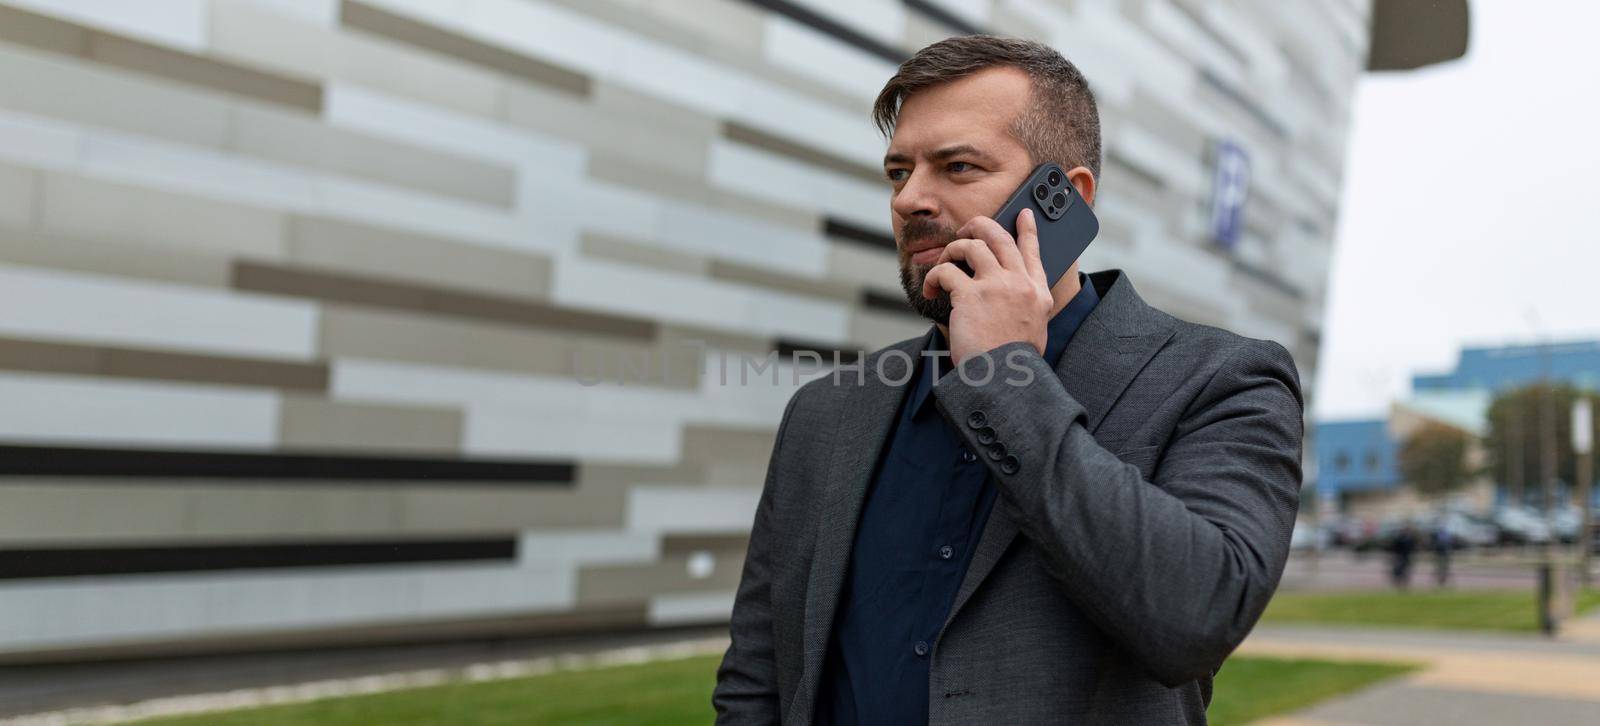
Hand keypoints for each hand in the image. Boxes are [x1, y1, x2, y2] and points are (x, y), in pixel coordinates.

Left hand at [921, 208, 1052, 365]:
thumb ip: (1026, 306)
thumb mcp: (1034, 328)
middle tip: (964, 231)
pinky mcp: (970, 295)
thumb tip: (1013, 295)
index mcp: (1037, 292)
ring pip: (970, 245)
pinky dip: (933, 276)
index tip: (1023, 214)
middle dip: (977, 225)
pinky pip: (946, 270)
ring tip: (944, 263)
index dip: (1028, 229)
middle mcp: (1019, 283)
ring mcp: (996, 286)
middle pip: (998, 236)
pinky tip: (931, 289)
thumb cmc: (1013, 362)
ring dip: (951, 250)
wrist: (1002, 379)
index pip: (1033, 251)